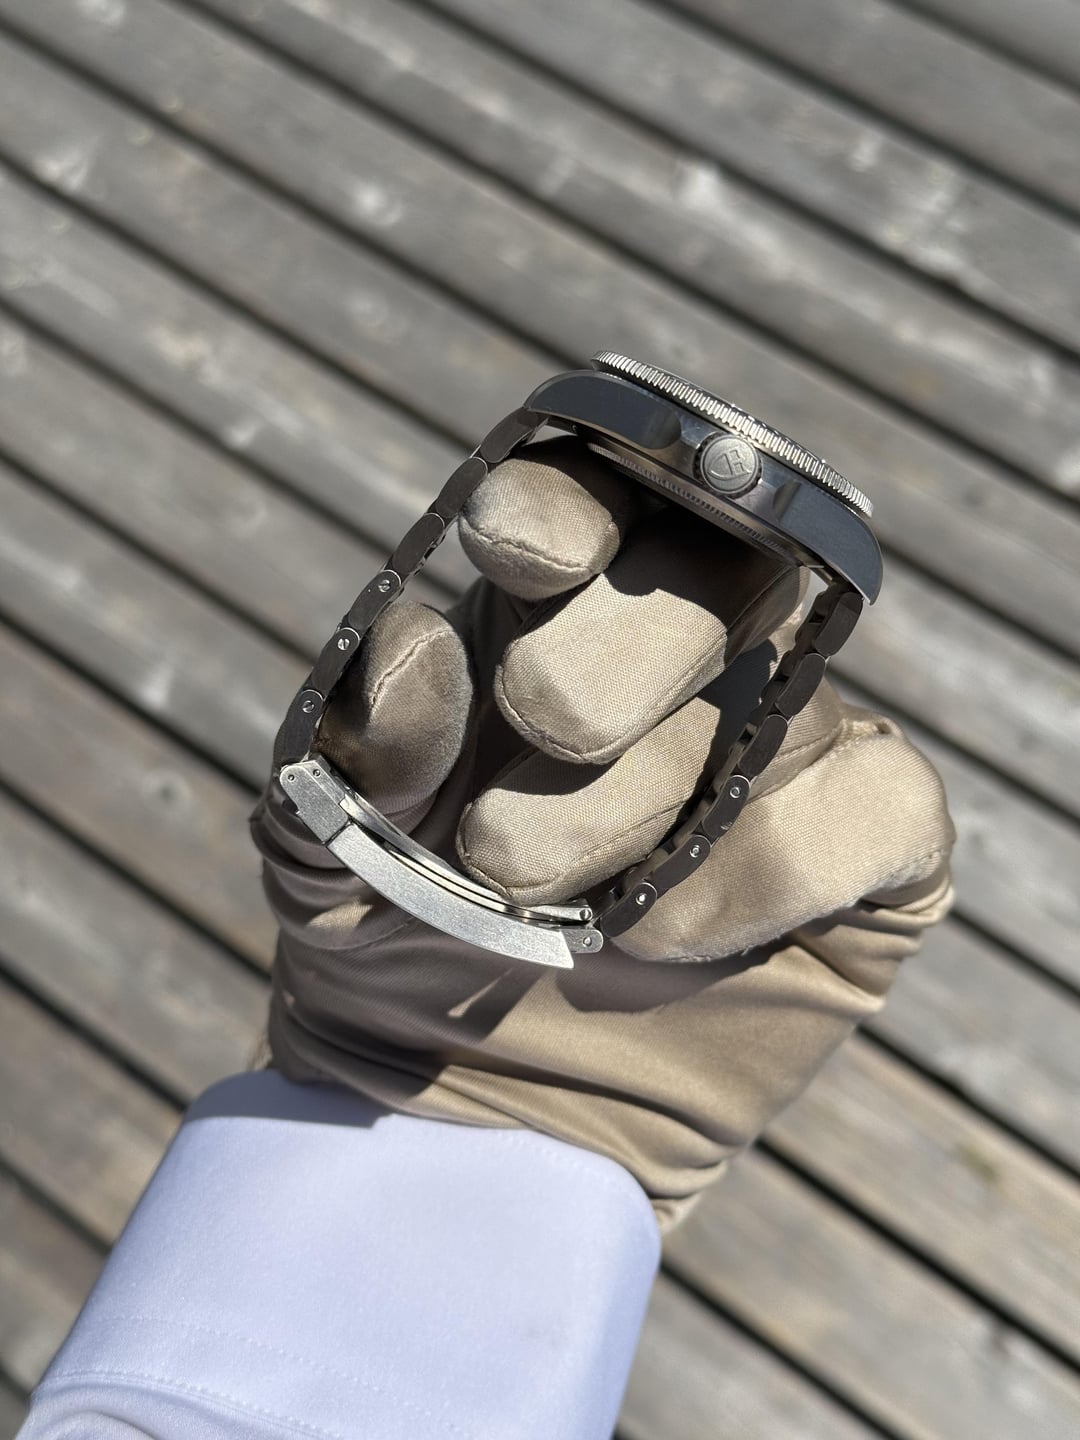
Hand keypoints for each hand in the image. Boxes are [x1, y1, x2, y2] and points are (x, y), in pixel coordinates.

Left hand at [250, 437, 954, 1228]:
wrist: (472, 1107)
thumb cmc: (396, 943)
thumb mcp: (326, 848)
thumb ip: (357, 742)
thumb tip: (418, 643)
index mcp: (549, 615)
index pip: (595, 496)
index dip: (566, 503)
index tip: (511, 547)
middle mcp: (685, 657)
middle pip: (712, 565)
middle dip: (597, 671)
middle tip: (511, 790)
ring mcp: (789, 746)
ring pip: (780, 697)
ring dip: (642, 807)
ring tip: (532, 902)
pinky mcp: (870, 850)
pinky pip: (879, 805)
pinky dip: (768, 873)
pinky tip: (667, 941)